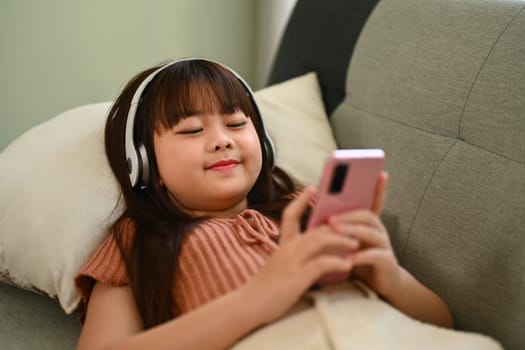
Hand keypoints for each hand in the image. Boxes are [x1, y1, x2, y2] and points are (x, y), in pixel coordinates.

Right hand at [241, 186, 359, 324]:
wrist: (248, 306)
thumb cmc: (264, 289)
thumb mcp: (277, 266)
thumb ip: (292, 257)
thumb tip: (310, 255)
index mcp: (282, 245)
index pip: (290, 216)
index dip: (300, 201)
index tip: (311, 188)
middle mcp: (287, 249)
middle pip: (314, 229)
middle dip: (337, 226)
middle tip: (355, 227)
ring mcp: (292, 262)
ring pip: (320, 241)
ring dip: (341, 241)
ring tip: (356, 244)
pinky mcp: (297, 277)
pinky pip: (321, 263)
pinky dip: (337, 262)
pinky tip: (348, 265)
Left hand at [328, 172, 401, 296]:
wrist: (378, 284)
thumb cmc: (358, 258)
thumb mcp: (346, 239)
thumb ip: (335, 225)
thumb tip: (315, 208)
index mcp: (368, 223)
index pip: (374, 201)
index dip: (378, 188)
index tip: (381, 174)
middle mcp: (378, 230)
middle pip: (366, 215)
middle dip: (348, 214)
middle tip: (330, 218)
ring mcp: (384, 245)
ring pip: (371, 233)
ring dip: (352, 230)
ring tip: (336, 231)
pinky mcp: (386, 262)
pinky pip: (375, 256)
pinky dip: (361, 257)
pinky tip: (348, 259)